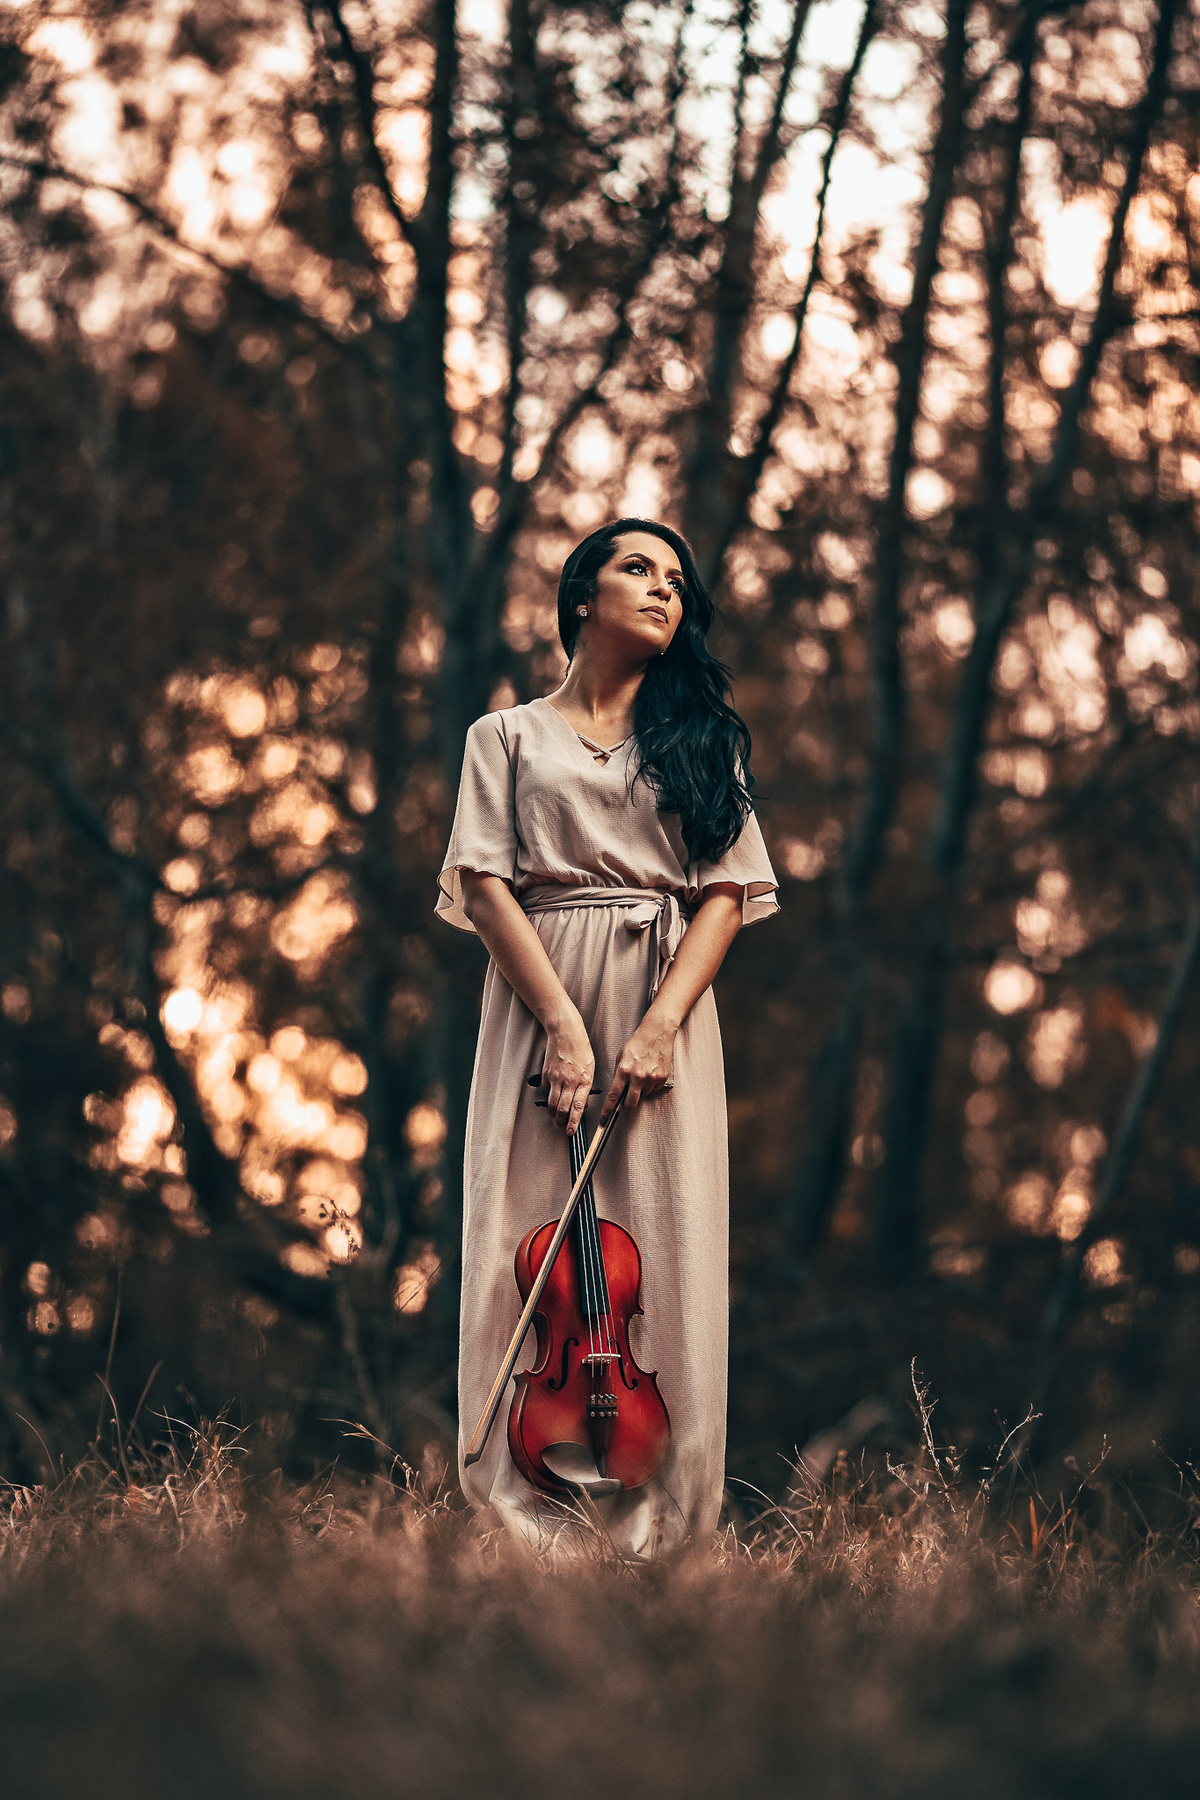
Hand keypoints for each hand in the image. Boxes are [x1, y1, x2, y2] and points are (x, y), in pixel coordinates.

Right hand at [538, 1012, 595, 1134]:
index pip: (578, 1107)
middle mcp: (569, 1081)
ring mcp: (556, 1078)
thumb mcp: (590, 1068)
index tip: (571, 1132)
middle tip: (561, 1126)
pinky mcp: (546, 1074)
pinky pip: (545, 1091)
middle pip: (562, 1109)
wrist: (565, 1033)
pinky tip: (551, 1097)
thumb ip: (586, 1087)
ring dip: (553, 1113)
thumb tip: (582, 1103)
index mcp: (584, 1080)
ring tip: (555, 1116)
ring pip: (551, 1103)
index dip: (573, 1122)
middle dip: (561, 1121)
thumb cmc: (581, 1049)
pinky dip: (547, 1097)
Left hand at [600, 1016, 676, 1122]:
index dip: (607, 1111)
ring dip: (640, 1091)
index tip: (603, 1121)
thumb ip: (618, 1074)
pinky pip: (653, 1090)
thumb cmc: (637, 1042)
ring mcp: (651, 1078)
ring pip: (643, 1096)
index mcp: (624, 1070)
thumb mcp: (621, 1056)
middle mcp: (638, 1076)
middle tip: (625, 1099)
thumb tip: (617, 1091)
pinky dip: (650, 1085)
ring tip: (641, 1074)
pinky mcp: (662, 1078)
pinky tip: (650, 1072)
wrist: (657, 1032)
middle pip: (630, 1104)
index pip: (613, 1096)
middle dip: (626, 1105)